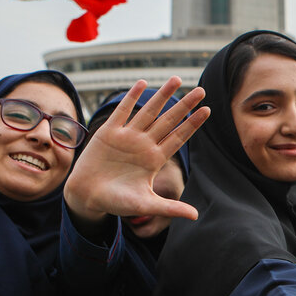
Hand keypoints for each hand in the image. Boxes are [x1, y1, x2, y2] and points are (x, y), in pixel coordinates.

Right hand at [64, 77, 209, 224]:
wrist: (87, 197)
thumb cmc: (116, 202)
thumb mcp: (145, 205)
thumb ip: (169, 208)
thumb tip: (195, 216)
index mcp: (155, 159)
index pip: (178, 137)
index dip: (192, 124)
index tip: (207, 110)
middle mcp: (144, 144)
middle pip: (168, 120)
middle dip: (184, 105)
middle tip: (201, 90)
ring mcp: (127, 137)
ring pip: (149, 111)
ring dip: (162, 96)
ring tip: (177, 79)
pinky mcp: (108, 133)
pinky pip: (122, 112)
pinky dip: (132, 97)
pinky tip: (142, 83)